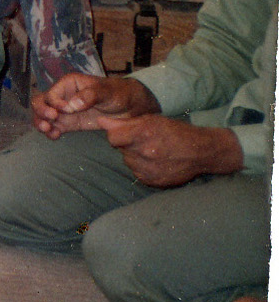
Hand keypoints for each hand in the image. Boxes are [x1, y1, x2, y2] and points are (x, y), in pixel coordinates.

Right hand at [31, 72, 158, 137]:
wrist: (132, 108)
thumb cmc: (119, 94)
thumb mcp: (107, 92)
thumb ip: (89, 96)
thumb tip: (71, 105)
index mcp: (68, 84)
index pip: (52, 93)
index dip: (54, 103)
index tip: (64, 111)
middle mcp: (63, 96)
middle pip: (41, 102)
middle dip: (41, 111)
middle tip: (49, 121)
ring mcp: (65, 110)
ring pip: (43, 115)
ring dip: (41, 123)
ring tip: (48, 131)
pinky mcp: (69, 123)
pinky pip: (54, 126)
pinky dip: (50, 132)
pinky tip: (55, 136)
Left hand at [94, 113, 242, 187]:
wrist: (200, 152)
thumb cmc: (175, 131)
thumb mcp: (151, 120)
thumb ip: (124, 122)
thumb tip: (101, 121)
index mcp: (143, 134)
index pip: (112, 138)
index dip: (118, 134)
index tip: (126, 132)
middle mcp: (144, 153)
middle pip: (120, 149)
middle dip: (127, 144)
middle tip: (144, 141)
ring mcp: (148, 169)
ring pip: (128, 161)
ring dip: (135, 156)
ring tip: (153, 151)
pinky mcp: (152, 181)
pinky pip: (137, 172)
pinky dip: (142, 167)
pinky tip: (156, 161)